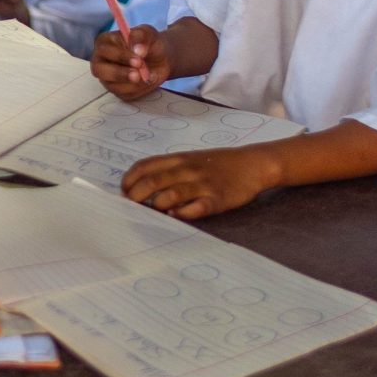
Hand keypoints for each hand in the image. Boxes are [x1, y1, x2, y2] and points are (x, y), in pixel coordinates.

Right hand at [91, 25, 169, 98]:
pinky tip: (146, 80)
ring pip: (112, 85)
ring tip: (147, 75)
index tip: (138, 60)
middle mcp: (101, 60)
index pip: (104, 50)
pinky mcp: (116, 89)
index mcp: (104, 42)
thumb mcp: (148, 33)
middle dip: (119, 74)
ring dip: (132, 83)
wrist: (161, 58)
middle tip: (138, 75)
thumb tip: (137, 49)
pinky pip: (124, 94)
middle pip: (99, 70)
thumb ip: (142, 36)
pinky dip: (138, 89)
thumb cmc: (149, 43)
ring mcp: (107, 77)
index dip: (120, 56)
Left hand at [123, 144, 278, 220]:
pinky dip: (181, 215)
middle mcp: (187, 170)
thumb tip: (140, 187)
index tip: (123, 192)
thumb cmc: (217, 164)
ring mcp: (202, 185)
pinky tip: (176, 217)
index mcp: (178, 159)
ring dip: (155, 207)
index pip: (143, 167)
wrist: (253, 163)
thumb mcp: (190, 159)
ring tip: (152, 213)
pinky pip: (194, 209)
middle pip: (151, 183)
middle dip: (134, 197)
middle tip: (131, 207)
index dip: (128, 181)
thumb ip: (168, 169)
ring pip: (169, 196)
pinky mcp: (216, 200)